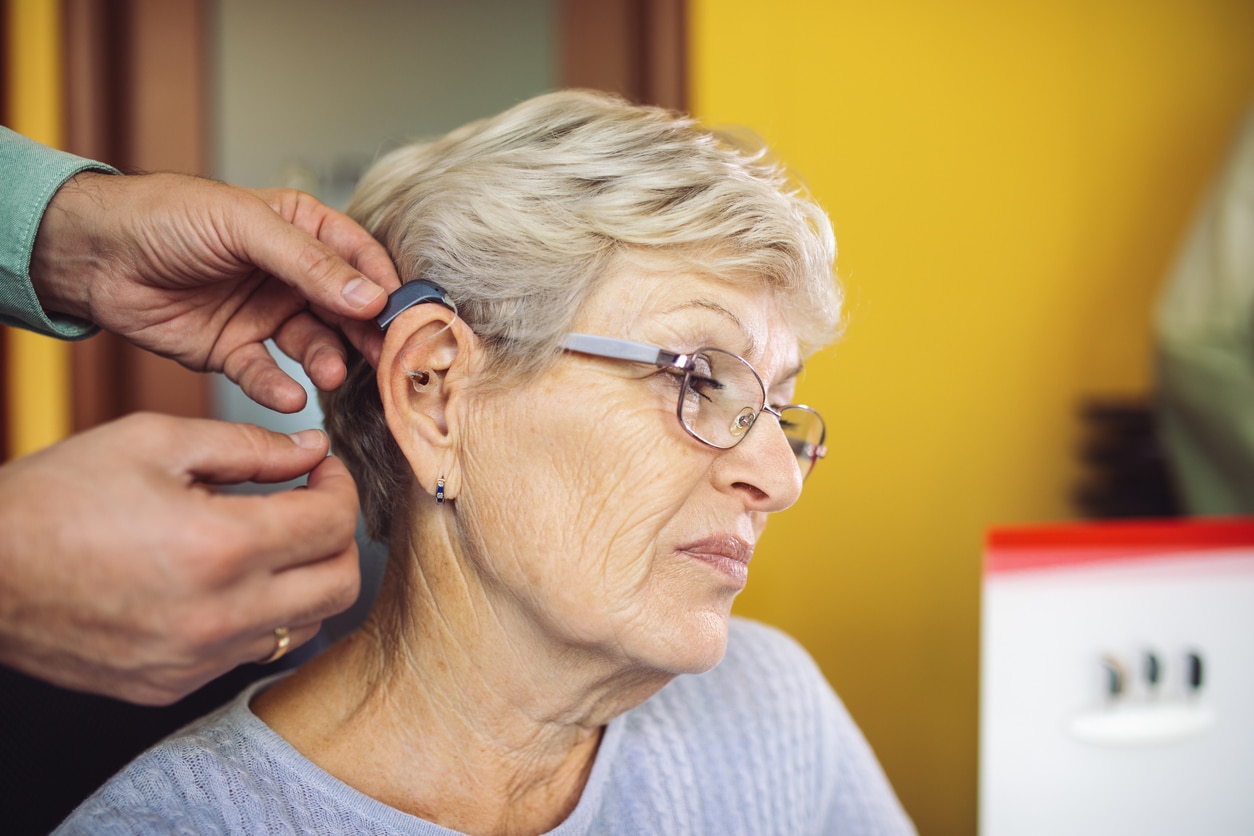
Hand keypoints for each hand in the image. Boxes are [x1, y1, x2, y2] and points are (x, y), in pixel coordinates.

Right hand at [0, 413, 360, 704]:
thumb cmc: (56, 500)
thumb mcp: (154, 442)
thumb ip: (248, 445)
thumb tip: (311, 450)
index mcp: (220, 547)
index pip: (333, 522)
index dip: (341, 485)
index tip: (322, 469)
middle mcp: (220, 615)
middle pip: (340, 584)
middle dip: (339, 536)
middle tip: (311, 505)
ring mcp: (198, 659)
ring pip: (305, 624)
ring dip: (306, 578)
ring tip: (270, 541)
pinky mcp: (174, 684)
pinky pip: (252, 652)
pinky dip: (260, 614)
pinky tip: (228, 580)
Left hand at [30, 172, 400, 412]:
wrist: (93, 254)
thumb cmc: (164, 217)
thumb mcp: (243, 226)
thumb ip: (308, 263)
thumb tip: (368, 296)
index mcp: (303, 230)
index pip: (362, 260)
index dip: (387, 288)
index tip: (407, 317)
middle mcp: (292, 275)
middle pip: (347, 310)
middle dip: (367, 336)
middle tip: (386, 362)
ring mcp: (265, 315)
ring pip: (313, 346)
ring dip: (326, 362)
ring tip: (329, 375)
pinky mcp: (235, 350)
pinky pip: (266, 374)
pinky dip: (277, 387)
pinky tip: (286, 395)